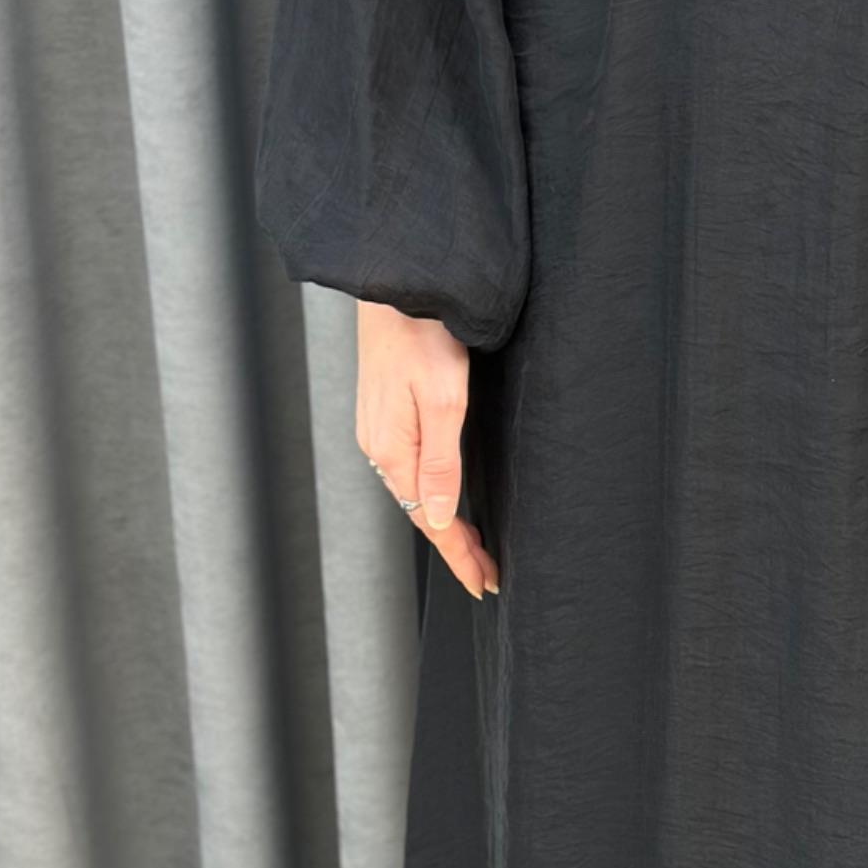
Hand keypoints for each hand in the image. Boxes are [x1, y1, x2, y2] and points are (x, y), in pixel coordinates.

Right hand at [355, 301, 499, 597]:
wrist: (397, 284)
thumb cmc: (423, 334)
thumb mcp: (444, 402)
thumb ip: (440, 464)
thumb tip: (437, 518)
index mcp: (393, 450)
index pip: (432, 521)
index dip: (460, 556)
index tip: (485, 583)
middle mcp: (380, 447)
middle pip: (422, 512)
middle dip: (456, 547)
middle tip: (488, 574)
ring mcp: (379, 430)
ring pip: (414, 492)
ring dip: (444, 523)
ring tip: (474, 549)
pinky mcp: (384, 414)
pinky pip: (409, 469)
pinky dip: (430, 494)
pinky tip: (443, 499)